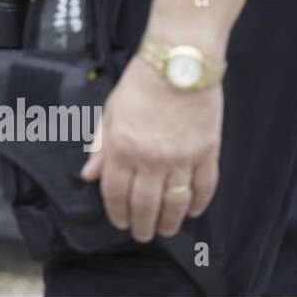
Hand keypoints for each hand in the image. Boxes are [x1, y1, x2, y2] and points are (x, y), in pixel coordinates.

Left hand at [80, 55, 221, 241]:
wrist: (179, 61)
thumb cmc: (141, 83)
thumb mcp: (111, 111)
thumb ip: (100, 146)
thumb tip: (88, 175)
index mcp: (122, 147)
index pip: (116, 193)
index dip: (116, 213)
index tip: (119, 223)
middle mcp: (151, 158)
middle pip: (145, 205)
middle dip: (142, 225)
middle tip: (142, 235)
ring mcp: (182, 158)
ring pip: (175, 203)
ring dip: (170, 222)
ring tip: (166, 230)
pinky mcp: (207, 153)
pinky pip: (204, 187)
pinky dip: (198, 203)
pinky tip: (191, 211)